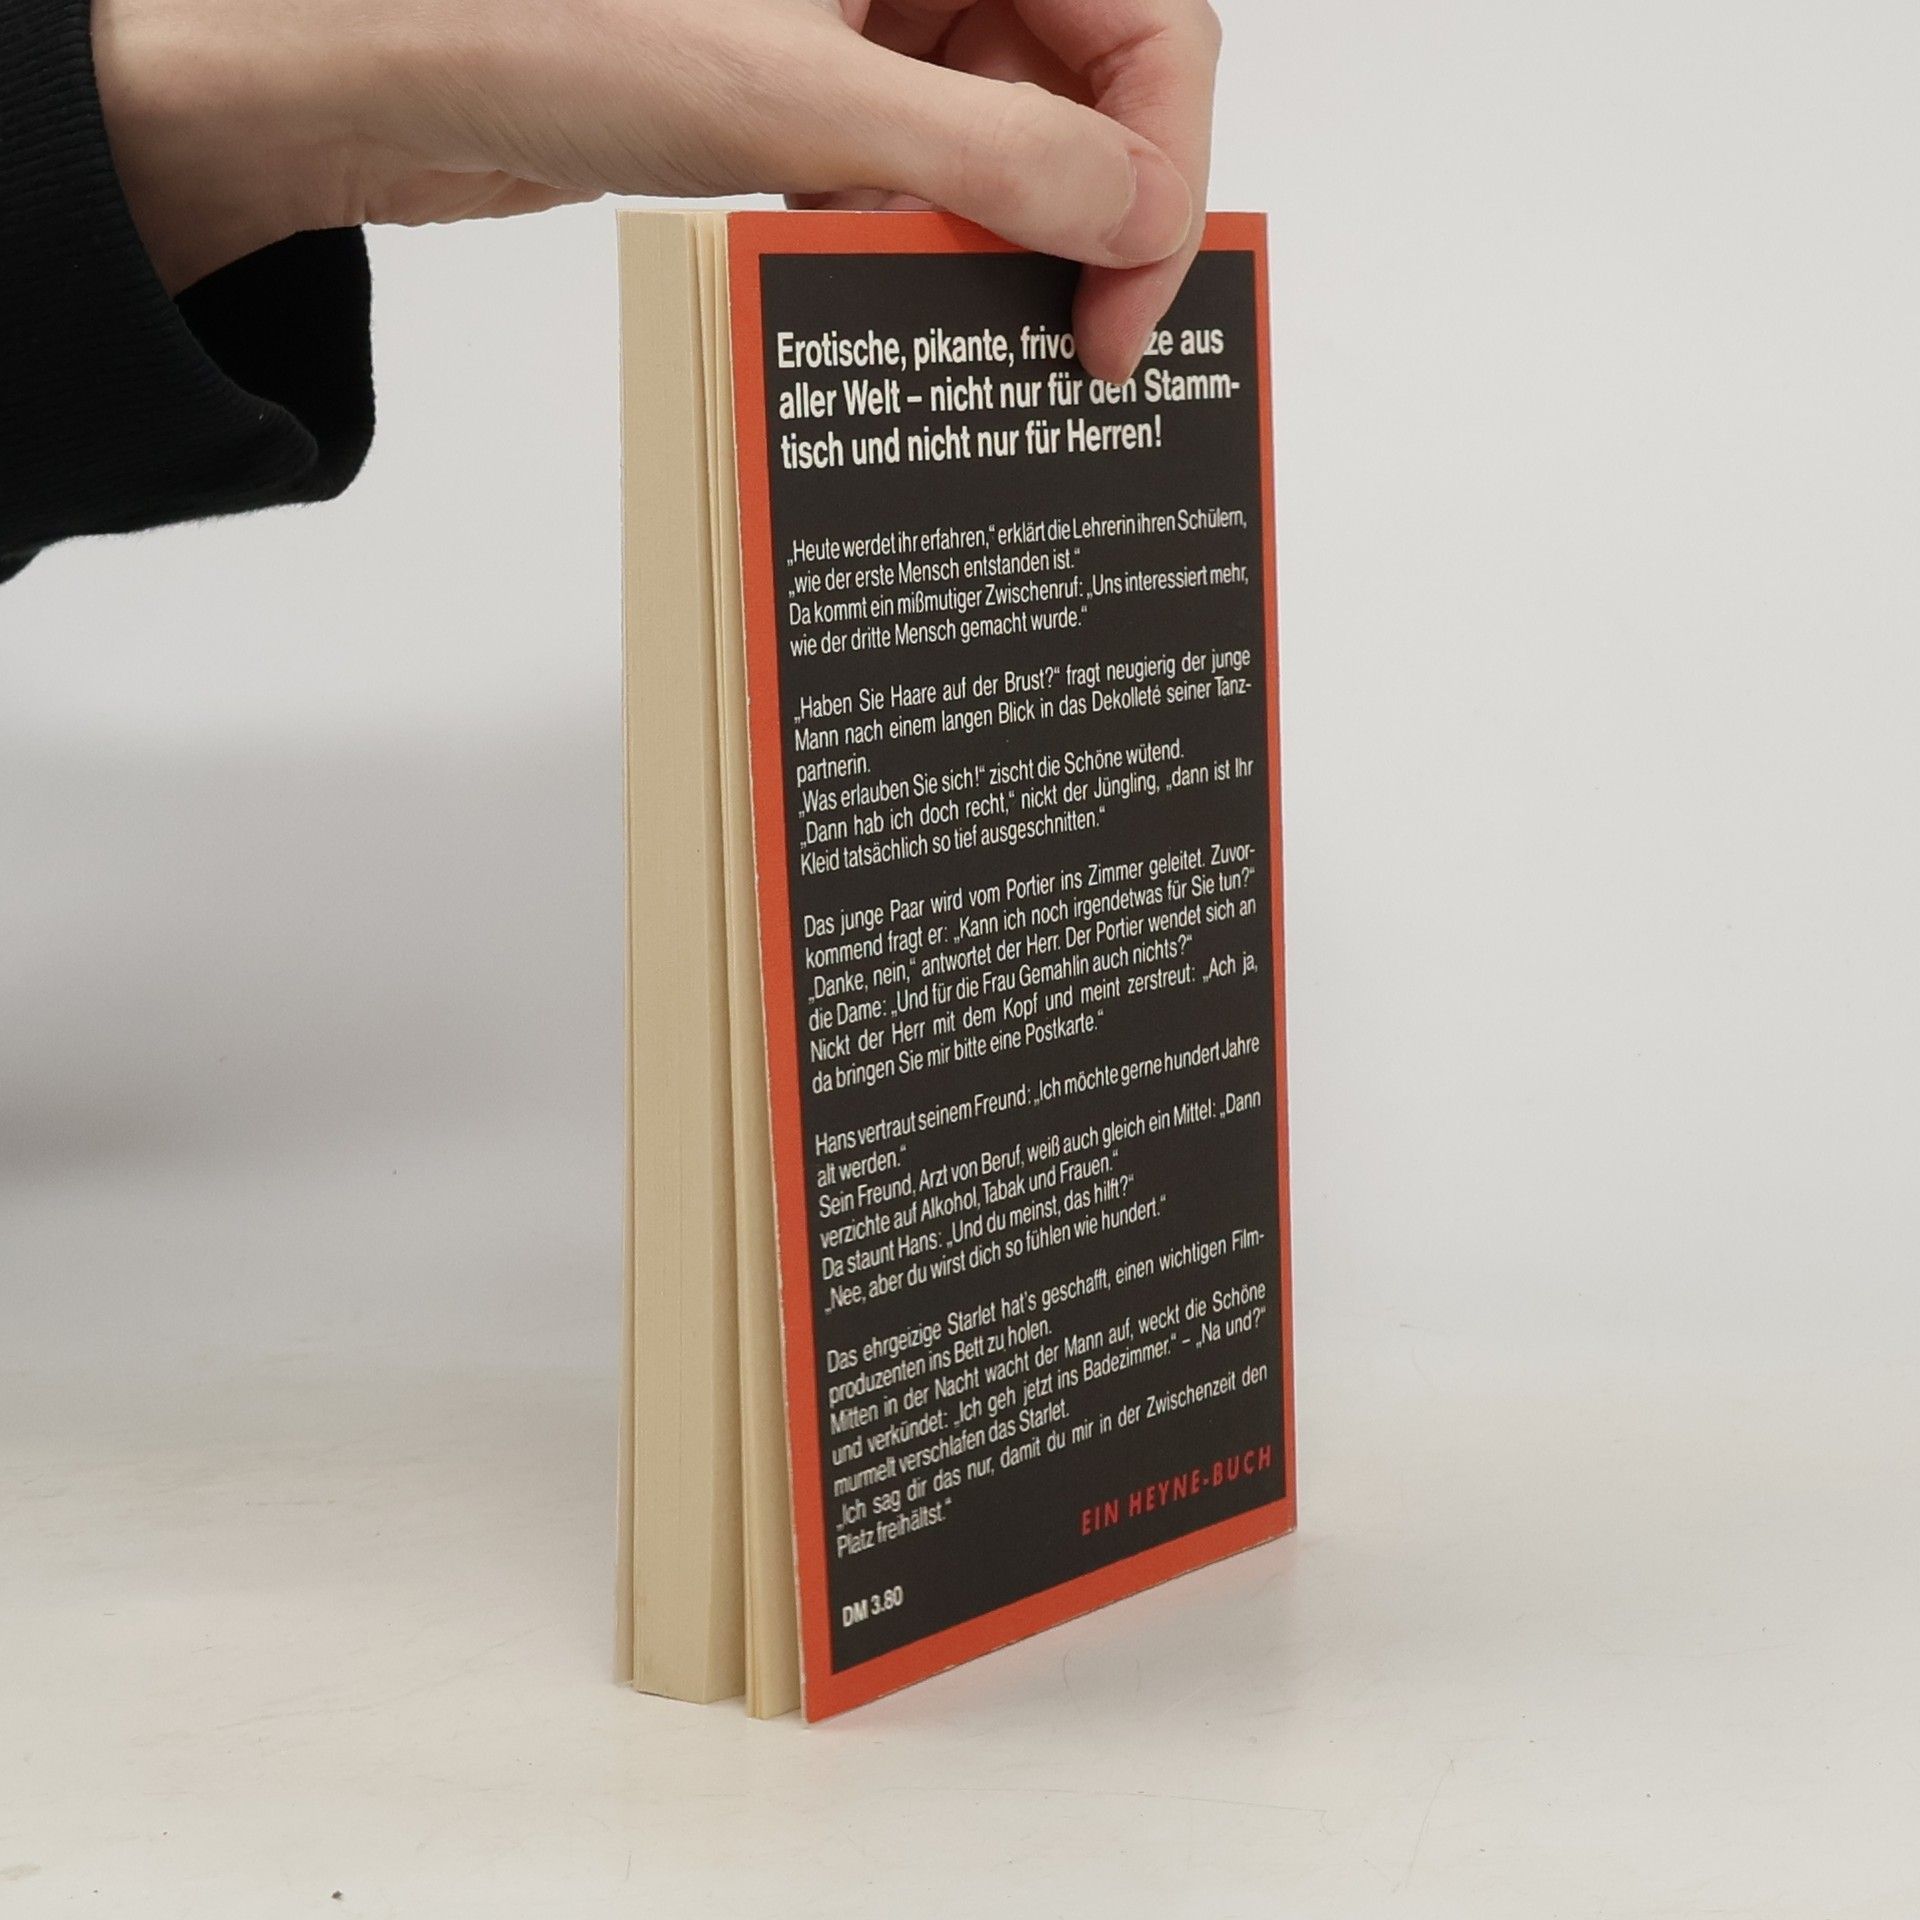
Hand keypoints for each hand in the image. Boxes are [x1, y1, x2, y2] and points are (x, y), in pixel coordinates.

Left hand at [92, 0, 1220, 378]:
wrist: (385, 74)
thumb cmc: (543, 25)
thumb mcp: (794, 99)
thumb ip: (989, 155)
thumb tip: (1135, 215)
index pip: (1149, 22)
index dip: (1162, 167)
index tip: (1125, 304)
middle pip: (1096, 74)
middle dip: (1097, 210)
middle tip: (1076, 344)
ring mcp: (874, 10)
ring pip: (1017, 127)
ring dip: (1013, 232)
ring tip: (987, 324)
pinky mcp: (822, 78)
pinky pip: (930, 158)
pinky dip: (931, 229)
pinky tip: (897, 277)